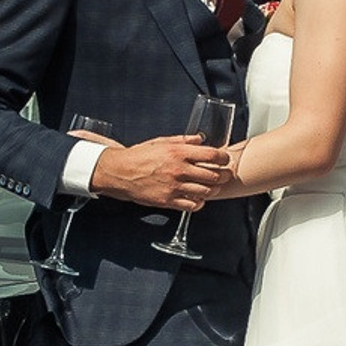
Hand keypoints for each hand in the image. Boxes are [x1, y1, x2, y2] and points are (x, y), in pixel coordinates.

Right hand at [92, 135, 235, 210]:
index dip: (223, 158)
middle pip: (213, 176)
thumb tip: (200, 139)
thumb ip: (183, 141)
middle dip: (223, 175)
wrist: (119, 172)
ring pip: (206, 192)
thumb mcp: (160, 142)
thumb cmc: (139, 156)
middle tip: (225, 175)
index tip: (225, 159)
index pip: (211, 155)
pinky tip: (197, 198)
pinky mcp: (168, 201)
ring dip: (212, 190)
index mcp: (178, 152)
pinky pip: (192, 205)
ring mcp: (174, 187)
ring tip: (212, 187)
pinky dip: (199, 202)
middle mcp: (178, 170)